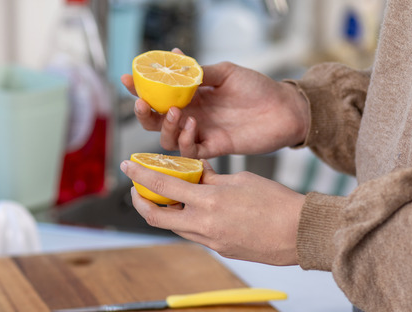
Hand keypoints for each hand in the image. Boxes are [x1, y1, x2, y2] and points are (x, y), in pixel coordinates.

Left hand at [120, 159, 304, 265]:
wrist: (300, 234)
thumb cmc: (276, 201)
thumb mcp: (240, 180)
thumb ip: (211, 179)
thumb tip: (193, 173)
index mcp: (209, 202)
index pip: (162, 186)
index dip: (140, 175)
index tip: (127, 166)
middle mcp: (204, 225)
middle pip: (156, 216)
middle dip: (141, 201)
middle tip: (137, 187)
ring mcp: (210, 241)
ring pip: (174, 226)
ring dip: (164, 211)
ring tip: (165, 195)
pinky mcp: (219, 250)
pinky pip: (193, 233)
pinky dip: (186, 219)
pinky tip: (193, 207)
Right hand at [121, 55, 308, 158]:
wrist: (284, 109)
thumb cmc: (258, 88)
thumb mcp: (226, 73)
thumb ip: (201, 72)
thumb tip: (178, 61)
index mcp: (191, 96)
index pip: (158, 94)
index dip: (140, 87)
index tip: (127, 78)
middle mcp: (191, 116)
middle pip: (154, 121)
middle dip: (143, 113)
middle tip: (142, 103)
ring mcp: (200, 133)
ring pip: (167, 139)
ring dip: (165, 127)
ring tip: (176, 112)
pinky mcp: (213, 148)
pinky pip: (189, 150)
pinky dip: (185, 140)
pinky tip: (193, 126)